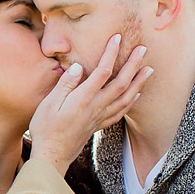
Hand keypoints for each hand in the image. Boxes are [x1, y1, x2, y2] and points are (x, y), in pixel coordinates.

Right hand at [29, 34, 151, 175]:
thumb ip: (65, 84)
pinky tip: (136, 95)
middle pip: (121, 83)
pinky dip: (131, 102)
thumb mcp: (49, 104)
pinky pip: (120, 112)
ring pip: (125, 97)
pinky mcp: (98, 125)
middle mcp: (96, 107)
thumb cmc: (45, 128)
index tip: (117, 38)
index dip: (111, 53)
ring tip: (149, 69)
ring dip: (139, 82)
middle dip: (133, 64)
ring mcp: (99, 117)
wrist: (51, 156)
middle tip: (143, 49)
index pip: (102, 71)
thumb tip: (79, 67)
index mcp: (83, 98)